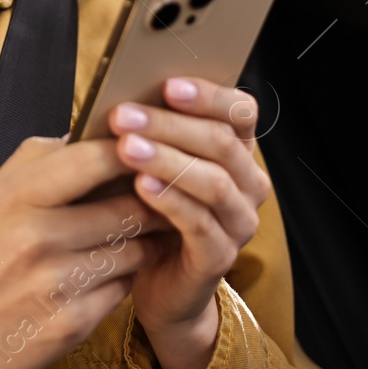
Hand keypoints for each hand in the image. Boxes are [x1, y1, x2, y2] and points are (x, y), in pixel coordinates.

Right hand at [0, 134, 165, 368]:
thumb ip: (30, 160)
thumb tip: (78, 135)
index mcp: (12, 198)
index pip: (92, 160)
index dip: (130, 152)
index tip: (147, 149)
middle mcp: (35, 238)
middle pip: (126, 208)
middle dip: (149, 203)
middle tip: (160, 199)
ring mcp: (55, 285)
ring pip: (133, 250)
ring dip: (142, 243)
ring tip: (137, 237)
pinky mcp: (71, 324)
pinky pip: (123, 290)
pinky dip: (122, 281)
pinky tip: (107, 277)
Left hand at [108, 77, 272, 368]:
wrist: (158, 283)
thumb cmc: (150, 212)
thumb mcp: (153, 165)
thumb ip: (150, 134)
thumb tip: (119, 97)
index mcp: (237, 152)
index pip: (241, 112)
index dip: (209, 96)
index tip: (168, 85)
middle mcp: (248, 184)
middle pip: (222, 143)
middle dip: (170, 125)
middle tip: (123, 115)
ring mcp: (239, 222)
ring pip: (215, 182)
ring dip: (168, 160)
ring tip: (127, 148)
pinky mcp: (220, 257)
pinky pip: (201, 224)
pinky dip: (171, 201)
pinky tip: (141, 187)